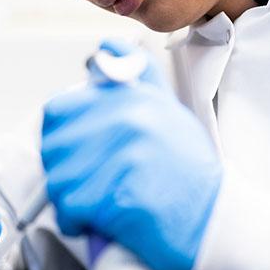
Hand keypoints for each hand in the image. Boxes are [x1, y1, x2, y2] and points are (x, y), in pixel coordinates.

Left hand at [41, 40, 221, 269]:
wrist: (216, 220)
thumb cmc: (187, 171)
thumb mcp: (167, 110)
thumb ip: (136, 77)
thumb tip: (104, 47)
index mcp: (134, 98)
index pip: (57, 109)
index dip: (57, 135)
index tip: (71, 153)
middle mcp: (129, 120)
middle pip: (53, 146)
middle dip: (62, 171)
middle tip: (86, 185)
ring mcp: (126, 156)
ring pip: (59, 179)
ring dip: (68, 199)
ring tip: (96, 204)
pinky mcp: (122, 196)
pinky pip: (71, 208)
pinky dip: (75, 221)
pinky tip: (97, 222)